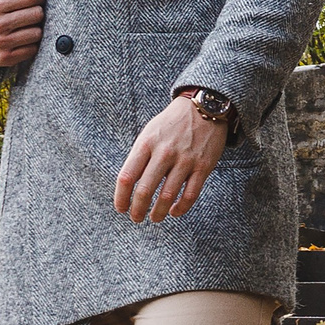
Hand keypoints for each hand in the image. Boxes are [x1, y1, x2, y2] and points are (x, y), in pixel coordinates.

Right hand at [0, 0, 44, 68]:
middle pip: (37, 14)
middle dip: (38, 11)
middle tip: (31, 12)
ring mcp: (1, 43)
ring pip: (37, 33)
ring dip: (36, 29)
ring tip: (28, 26)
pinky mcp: (6, 58)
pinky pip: (33, 49)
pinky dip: (32, 44)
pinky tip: (24, 38)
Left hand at [117, 93, 228, 222]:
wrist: (203, 106)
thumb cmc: (171, 123)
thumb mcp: (149, 133)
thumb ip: (139, 157)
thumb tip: (129, 186)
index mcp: (146, 144)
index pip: (127, 177)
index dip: (121, 198)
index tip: (121, 208)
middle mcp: (164, 152)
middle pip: (145, 190)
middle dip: (138, 210)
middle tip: (136, 218)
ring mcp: (185, 160)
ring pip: (167, 196)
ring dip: (158, 213)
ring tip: (155, 218)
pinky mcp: (203, 166)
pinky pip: (190, 195)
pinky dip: (181, 208)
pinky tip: (175, 211)